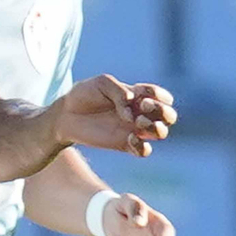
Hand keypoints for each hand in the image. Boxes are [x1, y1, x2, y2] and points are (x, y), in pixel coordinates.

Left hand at [54, 76, 175, 157]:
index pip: (163, 97)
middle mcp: (140, 113)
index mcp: (138, 96)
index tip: (140, 95)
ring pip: (161, 133)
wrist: (66, 115)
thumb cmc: (84, 95)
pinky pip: (144, 151)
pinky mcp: (124, 145)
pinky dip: (143, 146)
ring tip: (136, 122)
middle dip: (162, 112)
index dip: (158, 96)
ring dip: (155, 128)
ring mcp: (133, 130)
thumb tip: (132, 109)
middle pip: (169, 116)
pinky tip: (129, 139)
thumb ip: (119, 91)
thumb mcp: (102, 84)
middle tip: (141, 108)